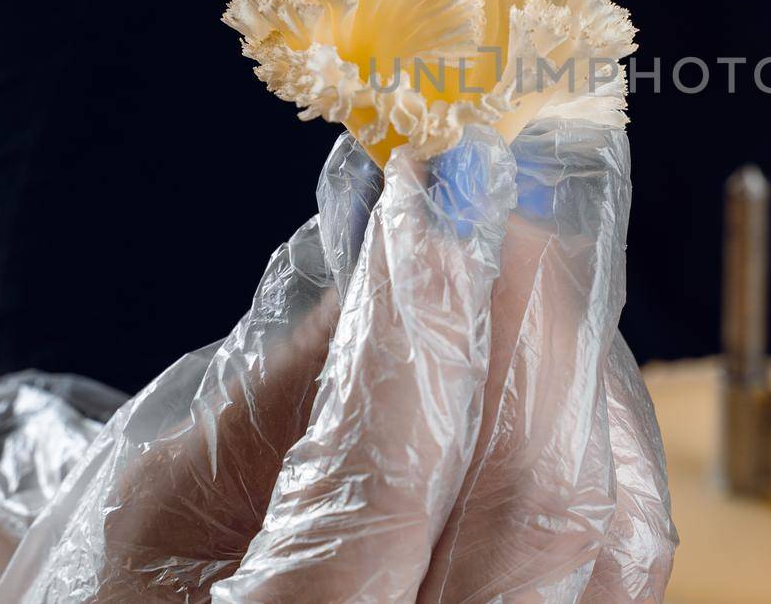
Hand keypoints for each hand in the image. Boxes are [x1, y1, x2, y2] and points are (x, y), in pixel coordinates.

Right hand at [0, 125, 673, 602]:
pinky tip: (557, 368)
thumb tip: (406, 258)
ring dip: (580, 373)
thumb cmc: (139, 597)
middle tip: (498, 216)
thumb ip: (284, 391)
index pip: (384, 486)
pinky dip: (611, 443)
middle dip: (528, 325)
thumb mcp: (158, 507)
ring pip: (613, 526)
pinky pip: (631, 555)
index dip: (417, 329)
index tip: (426, 206)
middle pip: (536, 503)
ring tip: (523, 278)